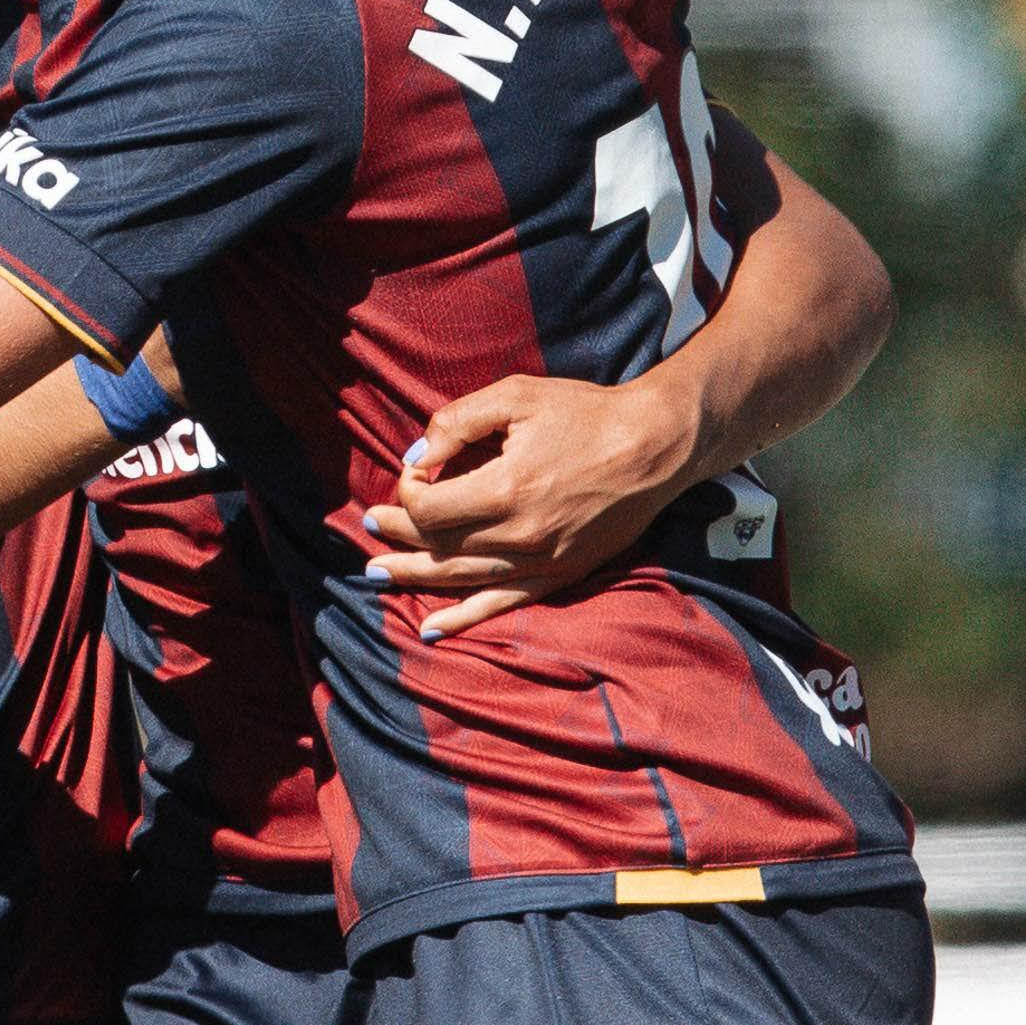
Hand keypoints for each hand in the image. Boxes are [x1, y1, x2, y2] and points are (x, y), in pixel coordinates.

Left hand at [359, 373, 703, 640]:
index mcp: (506, 489)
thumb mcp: (516, 396)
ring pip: (462, 578)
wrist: (657, 444)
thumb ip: (457, 421)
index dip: (407, 490)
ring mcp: (543, 560)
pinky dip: (464, 618)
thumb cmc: (586, 413)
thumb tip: (415, 456)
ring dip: (414, 576)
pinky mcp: (562, 573)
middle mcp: (521, 533)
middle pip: (439, 544)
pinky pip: (504, 603)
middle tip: (369, 527)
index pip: (429, 507)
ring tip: (377, 574)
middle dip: (397, 534)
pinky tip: (431, 628)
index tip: (412, 470)